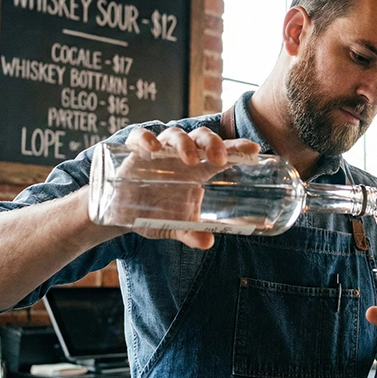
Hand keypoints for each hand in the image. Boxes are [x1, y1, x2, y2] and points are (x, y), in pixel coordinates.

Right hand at [117, 126, 259, 248]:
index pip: (222, 152)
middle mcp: (181, 156)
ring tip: (191, 160)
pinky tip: (153, 148)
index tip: (253, 149)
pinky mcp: (135, 152)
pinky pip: (140, 137)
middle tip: (220, 159)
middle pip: (202, 137)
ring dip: (186, 144)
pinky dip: (146, 139)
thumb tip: (207, 243)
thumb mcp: (176, 226)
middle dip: (213, 144)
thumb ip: (191, 233)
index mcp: (198, 169)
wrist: (122, 214)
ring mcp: (159, 152)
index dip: (237, 147)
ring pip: (176, 134)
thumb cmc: (156, 213)